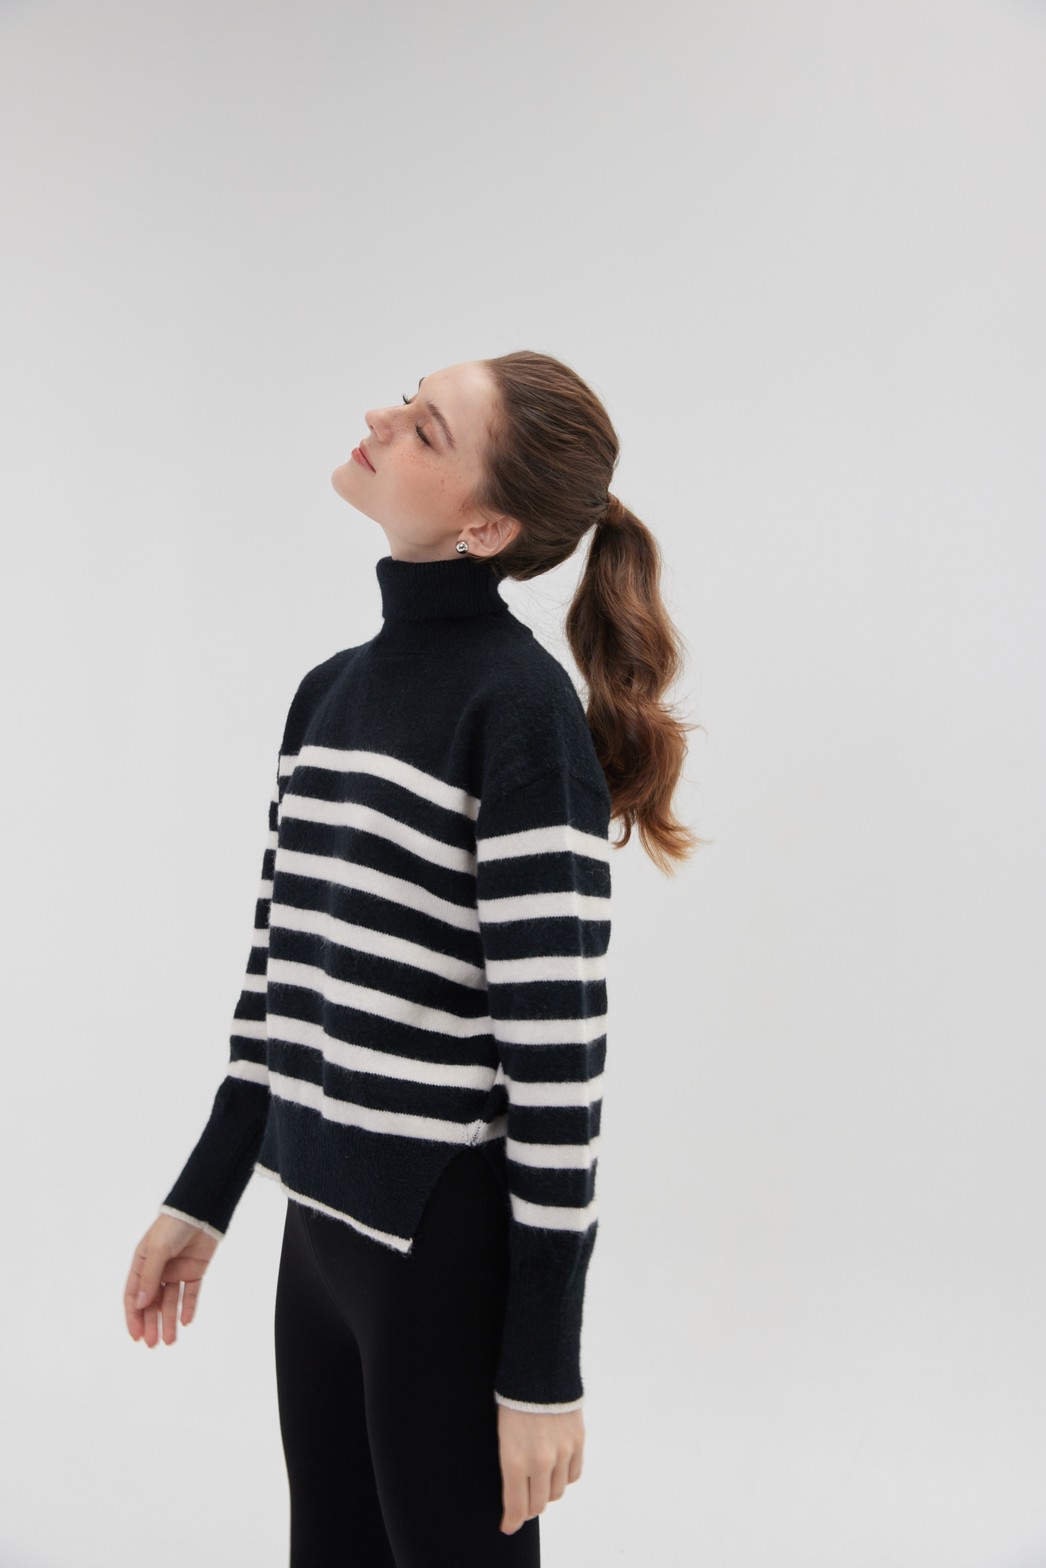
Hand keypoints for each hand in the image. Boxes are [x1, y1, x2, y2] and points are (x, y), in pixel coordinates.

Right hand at [124, 1213, 219, 1346]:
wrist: (202, 1210)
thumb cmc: (173, 1226)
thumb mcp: (157, 1250)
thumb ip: (150, 1278)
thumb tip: (140, 1305)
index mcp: (142, 1263)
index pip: (133, 1295)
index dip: (133, 1316)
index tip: (136, 1336)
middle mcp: (157, 1270)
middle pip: (152, 1303)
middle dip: (151, 1323)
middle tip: (153, 1344)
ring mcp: (176, 1271)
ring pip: (171, 1301)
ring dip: (169, 1320)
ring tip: (170, 1341)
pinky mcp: (194, 1271)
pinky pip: (190, 1293)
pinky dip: (188, 1307)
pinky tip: (186, 1322)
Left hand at [497, 1404, 583, 1534]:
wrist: (539, 1369)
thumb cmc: (512, 1400)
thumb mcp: (502, 1435)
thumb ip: (509, 1466)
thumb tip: (514, 1493)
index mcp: (515, 1460)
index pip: (517, 1506)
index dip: (512, 1521)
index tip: (508, 1525)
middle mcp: (540, 1462)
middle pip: (538, 1504)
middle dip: (528, 1507)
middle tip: (523, 1501)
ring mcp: (562, 1452)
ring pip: (557, 1492)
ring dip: (547, 1492)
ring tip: (539, 1481)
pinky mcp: (578, 1442)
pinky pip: (573, 1474)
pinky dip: (564, 1477)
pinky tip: (556, 1468)